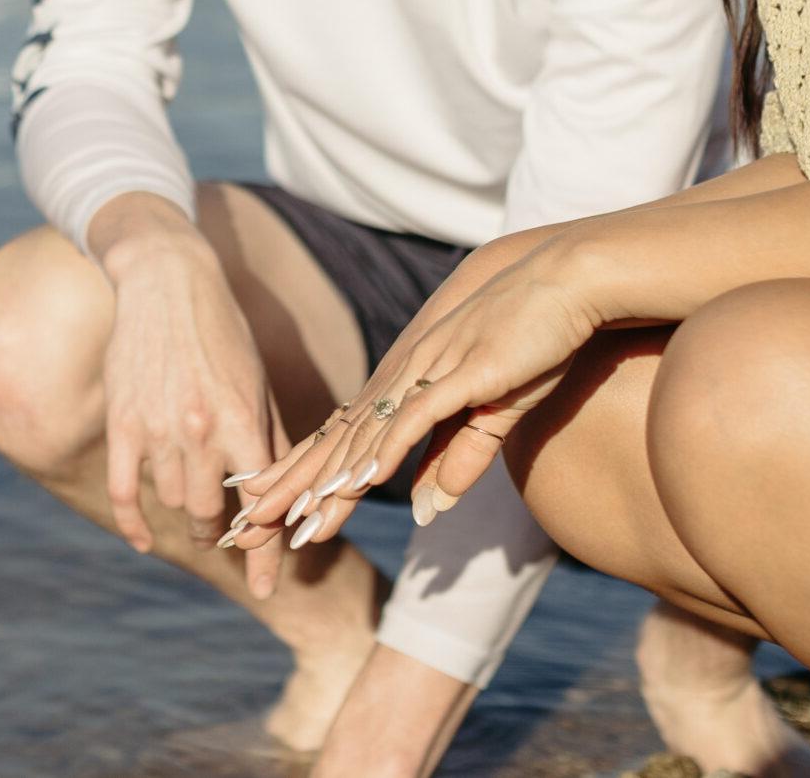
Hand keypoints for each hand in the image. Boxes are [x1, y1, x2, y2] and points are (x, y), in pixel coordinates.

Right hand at [92, 203, 285, 566]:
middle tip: (224, 540)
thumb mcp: (258, 384)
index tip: (270, 589)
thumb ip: (269, 441)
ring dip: (184, 515)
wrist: (166, 282)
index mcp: (243, 420)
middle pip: (209, 512)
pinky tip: (143, 541)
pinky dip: (133, 524)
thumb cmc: (224, 334)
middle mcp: (201, 430)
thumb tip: (283, 497)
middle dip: (220, 534)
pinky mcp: (122, 422)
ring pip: (171, 501)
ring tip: (193, 514)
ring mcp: (157, 428)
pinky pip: (124, 490)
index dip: (267, 554)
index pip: (260, 505)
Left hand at [228, 233, 600, 580]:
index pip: (337, 441)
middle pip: (334, 444)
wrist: (563, 280)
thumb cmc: (528, 343)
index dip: (298, 478)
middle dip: (289, 489)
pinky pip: (415, 417)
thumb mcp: (488, 414)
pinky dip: (385, 449)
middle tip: (246, 529)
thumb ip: (456, 460)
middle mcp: (401, 379)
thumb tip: (424, 509)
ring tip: (288, 519)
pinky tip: (359, 480)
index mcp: (401, 388)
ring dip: (326, 482)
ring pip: (364, 437)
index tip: (260, 513)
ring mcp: (426, 372)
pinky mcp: (461, 373)